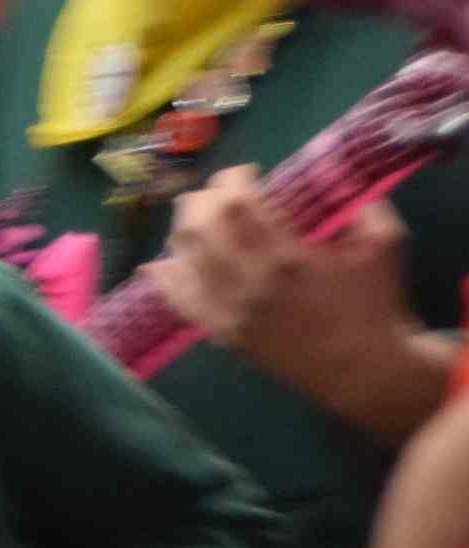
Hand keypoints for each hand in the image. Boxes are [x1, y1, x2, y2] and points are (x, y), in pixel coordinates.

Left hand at [150, 178, 442, 441]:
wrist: (365, 372)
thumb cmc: (375, 306)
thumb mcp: (385, 244)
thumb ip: (361, 205)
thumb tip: (333, 178)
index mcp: (287, 257)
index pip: (234, 204)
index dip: (231, 179)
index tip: (247, 174)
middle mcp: (249, 282)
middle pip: (197, 226)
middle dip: (203, 199)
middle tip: (222, 195)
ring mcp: (230, 312)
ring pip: (181, 258)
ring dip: (184, 230)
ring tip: (202, 221)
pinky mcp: (223, 334)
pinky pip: (178, 302)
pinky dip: (164, 277)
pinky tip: (161, 262)